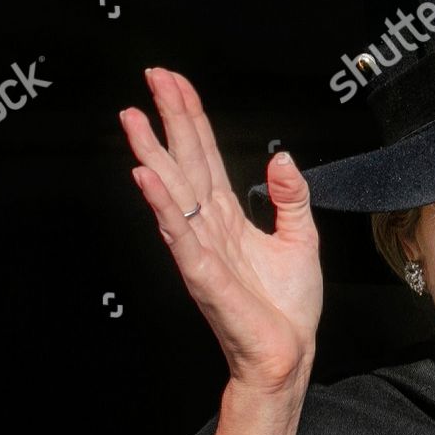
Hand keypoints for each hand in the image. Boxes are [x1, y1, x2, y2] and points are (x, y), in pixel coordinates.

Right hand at [119, 68, 322, 390]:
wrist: (287, 355)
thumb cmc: (287, 309)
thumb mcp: (300, 238)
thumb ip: (290, 196)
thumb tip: (282, 158)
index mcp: (227, 218)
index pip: (205, 156)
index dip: (190, 117)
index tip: (175, 82)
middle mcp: (208, 228)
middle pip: (184, 163)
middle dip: (167, 119)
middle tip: (150, 78)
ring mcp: (201, 250)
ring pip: (173, 193)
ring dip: (152, 154)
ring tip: (133, 119)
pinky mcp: (204, 276)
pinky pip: (180, 234)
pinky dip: (162, 205)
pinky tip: (147, 177)